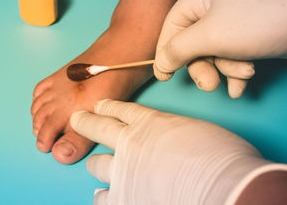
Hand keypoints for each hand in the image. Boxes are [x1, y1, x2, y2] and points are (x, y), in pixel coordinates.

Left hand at [71, 99, 286, 204]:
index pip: (120, 109)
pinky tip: (105, 194)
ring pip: (96, 164)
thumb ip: (172, 133)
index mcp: (149, 122)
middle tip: (78, 119)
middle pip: (97, 127)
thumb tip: (169, 144)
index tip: (99, 106)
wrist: (224, 189)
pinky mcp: (123, 198)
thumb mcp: (195, 132)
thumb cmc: (221, 158)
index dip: (107, 106)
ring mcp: (123, 171)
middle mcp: (130, 142)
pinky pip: (103, 197)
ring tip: (99, 166)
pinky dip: (104, 195)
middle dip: (85, 121)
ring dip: (99, 165)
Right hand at [154, 0, 286, 97]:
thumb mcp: (209, 36)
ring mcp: (237, 16)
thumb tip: (161, 63)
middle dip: (203, 65)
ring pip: (215, 50)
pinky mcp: (253, 30)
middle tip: (209, 85)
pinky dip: (235, 70)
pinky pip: (233, 52)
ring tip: (243, 74)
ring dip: (225, 68)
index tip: (164, 76)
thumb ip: (178, 50)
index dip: (166, 51)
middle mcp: (218, 0)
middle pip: (194, 40)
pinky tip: (242, 85)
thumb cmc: (260, 21)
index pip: (173, 24)